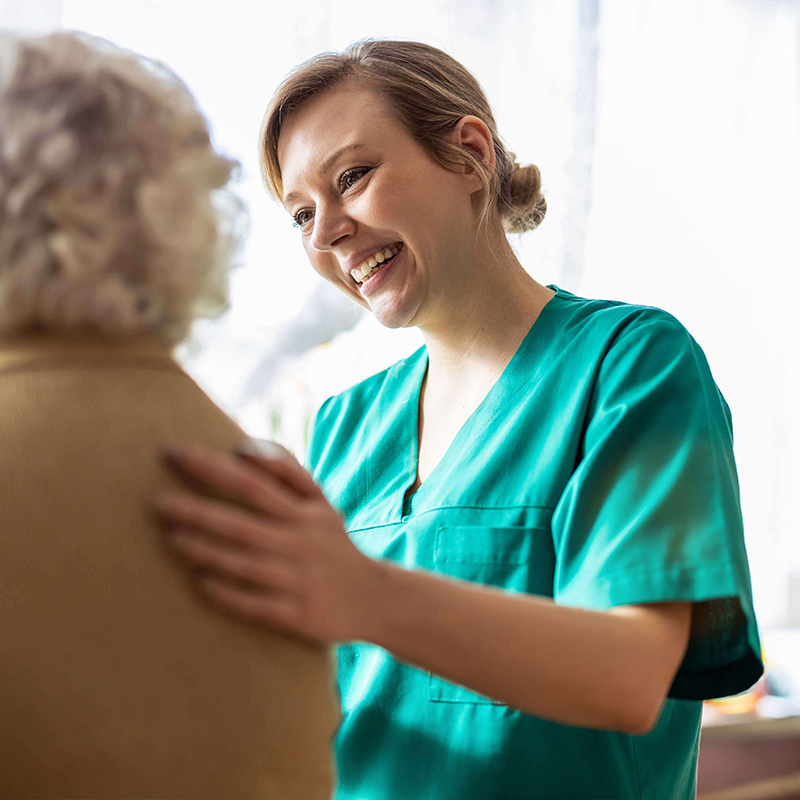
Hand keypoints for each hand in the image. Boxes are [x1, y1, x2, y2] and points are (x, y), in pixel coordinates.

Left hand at [151, 442, 382, 645]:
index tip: (173, 454)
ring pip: (245, 564)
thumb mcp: (320, 503)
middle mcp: (300, 543)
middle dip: (198, 511)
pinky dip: (229, 594)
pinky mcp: (299, 615)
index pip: (252, 484)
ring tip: (170, 539)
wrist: (374, 598)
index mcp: (304, 513)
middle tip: (155, 502)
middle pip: (242, 524)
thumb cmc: (333, 543)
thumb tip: (243, 448)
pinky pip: (258, 605)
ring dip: (206, 551)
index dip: (212, 468)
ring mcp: (299, 580)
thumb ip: (287, 471)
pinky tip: (199, 583)